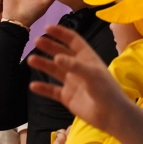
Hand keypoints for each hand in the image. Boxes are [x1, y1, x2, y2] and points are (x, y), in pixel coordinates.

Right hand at [27, 25, 142, 143]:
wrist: (111, 116)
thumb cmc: (106, 91)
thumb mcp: (92, 74)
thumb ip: (74, 65)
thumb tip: (56, 57)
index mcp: (87, 58)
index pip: (73, 41)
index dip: (61, 33)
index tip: (47, 27)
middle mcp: (78, 68)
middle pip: (61, 53)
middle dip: (49, 47)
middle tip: (36, 41)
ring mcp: (72, 82)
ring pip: (54, 70)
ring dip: (43, 65)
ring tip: (31, 60)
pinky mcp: (67, 97)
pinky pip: (52, 90)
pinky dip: (43, 88)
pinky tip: (33, 85)